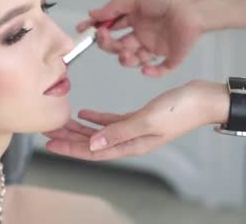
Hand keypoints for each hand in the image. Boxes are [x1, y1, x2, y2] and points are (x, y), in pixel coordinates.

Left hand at [43, 80, 228, 160]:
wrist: (204, 99)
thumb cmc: (181, 110)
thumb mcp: (147, 121)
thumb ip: (119, 132)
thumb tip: (92, 144)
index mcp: (131, 144)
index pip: (93, 151)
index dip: (69, 148)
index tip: (49, 143)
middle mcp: (129, 139)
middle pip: (91, 142)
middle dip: (67, 137)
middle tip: (47, 129)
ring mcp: (133, 128)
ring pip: (98, 131)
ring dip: (78, 127)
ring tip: (59, 122)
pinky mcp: (138, 117)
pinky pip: (110, 120)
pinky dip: (95, 117)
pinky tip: (83, 113)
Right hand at [77, 0, 213, 76]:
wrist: (193, 4)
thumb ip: (113, 8)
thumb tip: (92, 14)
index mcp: (135, 18)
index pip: (111, 27)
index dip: (97, 30)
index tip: (83, 30)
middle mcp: (143, 33)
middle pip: (119, 46)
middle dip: (110, 45)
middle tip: (106, 39)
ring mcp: (156, 45)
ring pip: (134, 59)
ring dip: (126, 59)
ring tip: (127, 54)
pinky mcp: (171, 56)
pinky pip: (160, 69)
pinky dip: (151, 72)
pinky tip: (145, 69)